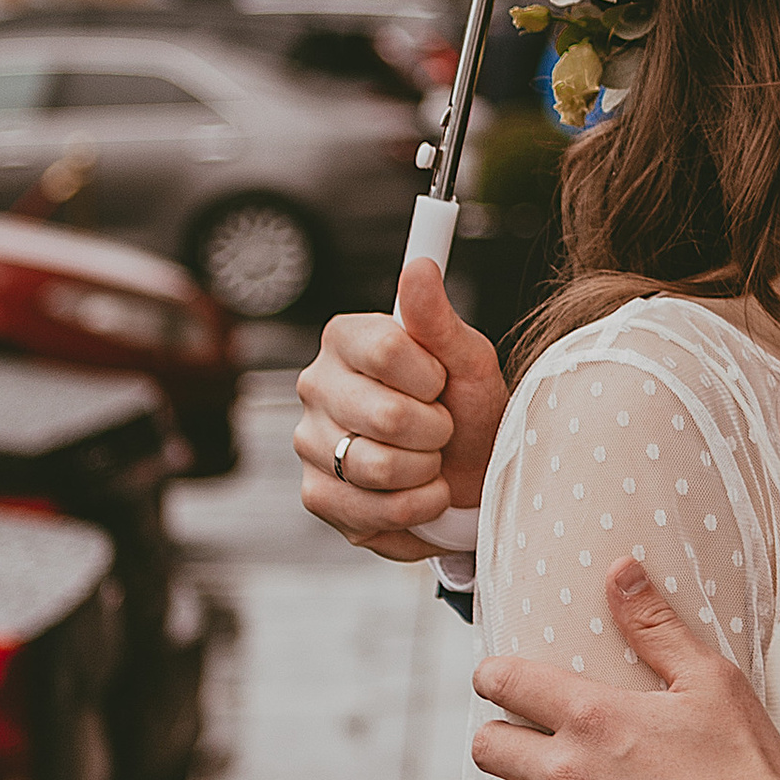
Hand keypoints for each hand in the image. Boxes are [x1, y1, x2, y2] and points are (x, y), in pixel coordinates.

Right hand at [294, 258, 508, 559]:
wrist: (471, 475)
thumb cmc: (468, 409)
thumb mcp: (467, 360)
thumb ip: (438, 318)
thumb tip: (417, 267)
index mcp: (346, 339)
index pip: (384, 350)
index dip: (430, 376)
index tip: (441, 383)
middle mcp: (315, 386)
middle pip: (385, 416)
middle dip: (435, 430)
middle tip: (441, 428)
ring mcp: (309, 442)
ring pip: (377, 468)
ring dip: (427, 472)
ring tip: (430, 461)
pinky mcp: (316, 495)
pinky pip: (371, 512)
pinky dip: (414, 509)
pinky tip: (419, 493)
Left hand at [474, 555, 779, 779]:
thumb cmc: (748, 769)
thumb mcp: (713, 682)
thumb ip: (656, 626)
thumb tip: (618, 569)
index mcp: (594, 716)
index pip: (505, 682)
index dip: (494, 677)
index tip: (498, 682)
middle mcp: (567, 773)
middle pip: (487, 746)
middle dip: (502, 738)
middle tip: (529, 745)